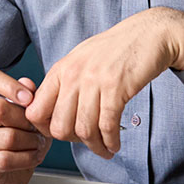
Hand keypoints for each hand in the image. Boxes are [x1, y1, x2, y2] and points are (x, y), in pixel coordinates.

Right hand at [0, 66, 51, 183]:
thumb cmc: (20, 133)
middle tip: (36, 126)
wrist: (13, 168)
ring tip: (37, 142)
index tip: (28, 98)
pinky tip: (32, 155)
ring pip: (8, 137)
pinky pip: (7, 158)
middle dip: (26, 119)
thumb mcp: (28, 111)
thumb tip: (27, 84)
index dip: (9, 84)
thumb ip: (28, 95)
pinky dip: (27, 157)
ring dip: (31, 141)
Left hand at [25, 7, 183, 158]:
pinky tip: (115, 144)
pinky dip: (111, 142)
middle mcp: (73, 75)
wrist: (148, 34)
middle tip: (86, 142)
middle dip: (73, 141)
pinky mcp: (116, 87)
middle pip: (59, 127)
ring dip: (95, 147)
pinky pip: (107, 126)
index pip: (35, 110)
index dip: (45, 129)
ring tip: (105, 149)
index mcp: (61, 69)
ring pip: (84, 130)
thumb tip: (53, 112)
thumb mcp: (81, 60)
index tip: (61, 134)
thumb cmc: (116, 49)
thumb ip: (65, 83)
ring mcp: (94, 81)